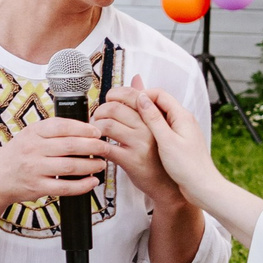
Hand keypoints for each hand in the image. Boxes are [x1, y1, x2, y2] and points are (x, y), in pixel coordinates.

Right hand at [0, 116, 108, 213]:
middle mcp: (33, 149)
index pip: (62, 126)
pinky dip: (82, 185)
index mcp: (33, 132)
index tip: (97, 131)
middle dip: (93, 146)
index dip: (83, 128)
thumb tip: (85, 128)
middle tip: (106, 148)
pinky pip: (65, 187)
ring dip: (90, 165)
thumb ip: (52, 131)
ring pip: (69, 166)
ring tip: (101, 164)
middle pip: (70, 146)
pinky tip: (92, 181)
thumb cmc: (17, 156)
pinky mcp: (38, 187)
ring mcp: (35, 169)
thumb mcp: (29, 136)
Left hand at [91, 88, 177, 205]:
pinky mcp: (131, 160)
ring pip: (108, 125)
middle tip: (98, 116)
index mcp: (154, 117)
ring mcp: (139, 144)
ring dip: (95, 126)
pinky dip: (96, 145)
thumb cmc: (159, 153)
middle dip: (100, 109)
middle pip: (115, 108)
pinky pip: (106, 147)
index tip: (108, 98)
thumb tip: (136, 78)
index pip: (131, 95)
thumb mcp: (156, 125)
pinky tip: (96, 145)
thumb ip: (143, 102)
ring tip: (95, 130)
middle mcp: (148, 128)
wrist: (167, 184)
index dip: (114, 93)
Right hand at [106, 81, 217, 197]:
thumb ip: (154, 118)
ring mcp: (181, 131)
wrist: (203, 188)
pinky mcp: (179, 142)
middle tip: (120, 107)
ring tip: (124, 119)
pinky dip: (148, 127)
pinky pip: (161, 128)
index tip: (122, 99)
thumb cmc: (188, 167)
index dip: (139, 94)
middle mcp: (183, 120)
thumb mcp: (167, 141)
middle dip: (138, 102)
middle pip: (158, 102)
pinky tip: (137, 134)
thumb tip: (141, 97)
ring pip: (158, 115)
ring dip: (142, 115)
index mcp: (182, 116)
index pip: (159, 94)